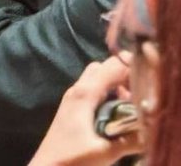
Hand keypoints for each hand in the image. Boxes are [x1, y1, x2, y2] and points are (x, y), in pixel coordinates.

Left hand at [28, 56, 142, 165]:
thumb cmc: (72, 158)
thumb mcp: (105, 151)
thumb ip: (129, 140)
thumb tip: (150, 129)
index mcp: (84, 93)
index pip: (111, 66)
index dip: (131, 70)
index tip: (145, 86)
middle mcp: (77, 89)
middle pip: (102, 68)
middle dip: (122, 77)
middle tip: (137, 99)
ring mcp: (73, 97)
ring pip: (96, 79)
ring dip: (114, 87)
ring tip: (128, 108)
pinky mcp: (72, 107)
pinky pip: (92, 91)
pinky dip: (106, 95)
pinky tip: (114, 116)